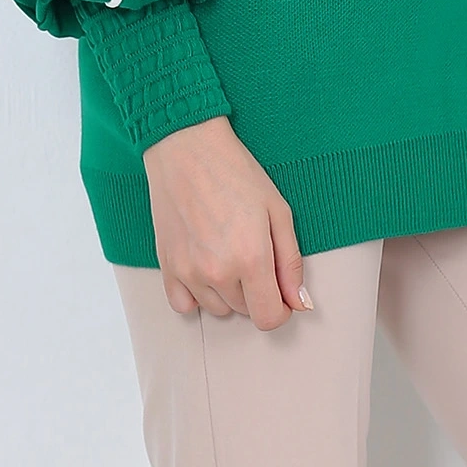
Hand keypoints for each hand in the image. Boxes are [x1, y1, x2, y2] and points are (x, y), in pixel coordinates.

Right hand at [141, 115, 312, 327]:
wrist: (187, 148)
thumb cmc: (235, 172)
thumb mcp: (278, 211)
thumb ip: (291, 262)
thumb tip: (299, 302)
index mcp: (251, 258)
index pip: (268, 318)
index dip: (281, 308)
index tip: (281, 291)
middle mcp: (217, 272)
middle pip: (245, 311)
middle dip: (256, 291)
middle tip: (254, 251)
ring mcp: (188, 272)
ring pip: (218, 309)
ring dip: (229, 292)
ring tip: (229, 251)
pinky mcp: (166, 267)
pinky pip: (184, 305)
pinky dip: (197, 294)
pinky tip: (205, 266)